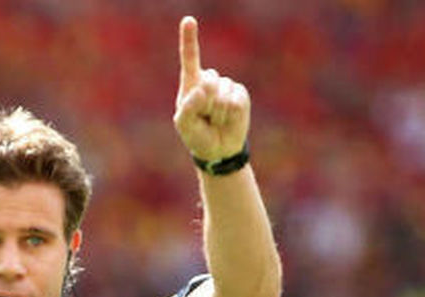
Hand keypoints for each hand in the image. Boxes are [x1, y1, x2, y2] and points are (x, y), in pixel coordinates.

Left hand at [174, 16, 249, 163]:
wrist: (218, 149)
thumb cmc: (197, 135)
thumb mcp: (184, 125)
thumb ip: (187, 108)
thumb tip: (201, 90)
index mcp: (191, 83)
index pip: (190, 58)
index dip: (189, 39)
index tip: (188, 20)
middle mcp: (209, 80)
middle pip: (208, 82)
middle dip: (205, 104)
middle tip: (205, 117)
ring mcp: (226, 86)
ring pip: (222, 94)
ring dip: (218, 113)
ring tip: (215, 120)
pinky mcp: (240, 94)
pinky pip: (236, 102)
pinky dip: (230, 115)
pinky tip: (226, 120)